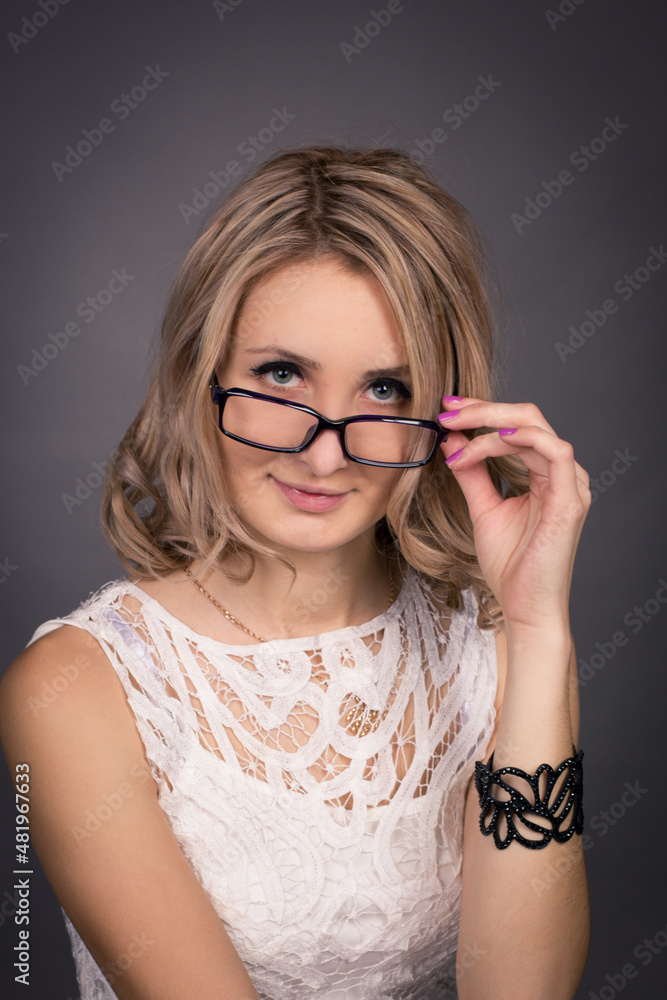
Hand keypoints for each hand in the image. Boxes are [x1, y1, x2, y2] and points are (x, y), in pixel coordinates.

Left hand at [438, 395, 590, 634]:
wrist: (524, 606)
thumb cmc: (510, 565)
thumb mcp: (482, 508)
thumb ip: (471, 472)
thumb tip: (452, 439)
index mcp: (546, 474)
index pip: (518, 424)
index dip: (482, 412)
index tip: (446, 411)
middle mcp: (562, 474)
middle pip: (528, 416)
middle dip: (483, 408)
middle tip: (447, 411)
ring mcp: (570, 485)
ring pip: (537, 428)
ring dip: (492, 421)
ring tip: (457, 429)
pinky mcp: (570, 499)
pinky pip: (554, 452)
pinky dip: (522, 438)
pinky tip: (492, 437)